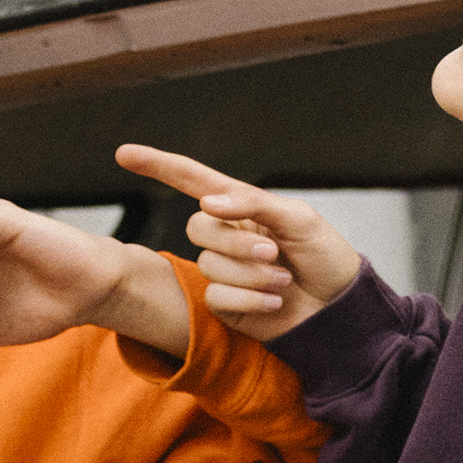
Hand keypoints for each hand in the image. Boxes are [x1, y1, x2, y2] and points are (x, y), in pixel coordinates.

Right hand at [116, 145, 365, 342]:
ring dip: (251, 276)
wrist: (338, 308)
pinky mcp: (224, 304)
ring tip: (282, 281)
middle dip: (236, 242)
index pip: (192, 180)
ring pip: (208, 265)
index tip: (124, 154)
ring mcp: (223, 271)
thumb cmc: (325, 257)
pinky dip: (249, 300)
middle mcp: (226, 236)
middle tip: (273, 253)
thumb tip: (206, 202)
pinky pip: (216, 297)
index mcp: (241, 206)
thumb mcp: (298, 218)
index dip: (158, 165)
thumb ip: (252, 203)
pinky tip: (274, 303)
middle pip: (197, 227)